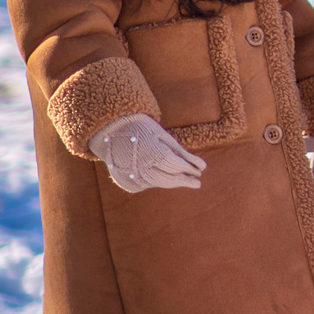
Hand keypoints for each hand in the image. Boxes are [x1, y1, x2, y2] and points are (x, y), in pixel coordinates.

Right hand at [87, 113, 205, 193]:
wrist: (110, 129)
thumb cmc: (142, 129)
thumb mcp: (164, 137)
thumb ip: (183, 154)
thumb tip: (203, 167)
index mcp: (154, 153)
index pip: (177, 167)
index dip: (190, 170)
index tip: (201, 171)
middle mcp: (141, 168)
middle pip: (168, 180)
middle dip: (184, 181)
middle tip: (196, 182)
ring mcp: (131, 176)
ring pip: (157, 183)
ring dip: (170, 181)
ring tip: (181, 178)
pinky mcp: (124, 182)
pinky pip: (144, 184)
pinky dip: (153, 180)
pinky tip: (159, 174)